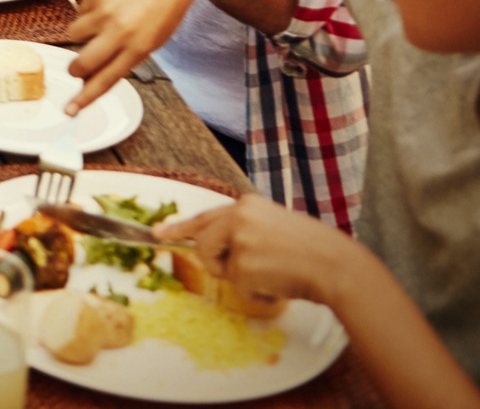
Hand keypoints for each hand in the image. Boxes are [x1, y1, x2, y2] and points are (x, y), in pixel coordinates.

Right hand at [64, 0, 210, 111]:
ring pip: (74, 35)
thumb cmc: (166, 10)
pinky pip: (80, 13)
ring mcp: (106, 12)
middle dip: (75, 69)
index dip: (85, 98)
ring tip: (99, 26)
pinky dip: (88, 14)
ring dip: (81, 36)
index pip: (106, 80)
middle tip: (77, 68)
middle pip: (83, 62)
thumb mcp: (154, 40)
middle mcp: (120, 32)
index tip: (70, 110)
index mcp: (138, 49)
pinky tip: (106, 6)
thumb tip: (96, 72)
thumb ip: (126, 57)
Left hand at [157, 194, 359, 308]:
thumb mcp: (275, 227)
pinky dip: (258, 293)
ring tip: (272, 272)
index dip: (180, 227)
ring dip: (241, 278)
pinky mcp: (244, 265)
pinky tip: (280, 283)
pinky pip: (239, 288)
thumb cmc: (314, 251)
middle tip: (244, 271)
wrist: (339, 266)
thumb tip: (219, 244)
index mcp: (247, 205)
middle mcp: (238, 216)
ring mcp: (239, 240)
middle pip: (204, 245)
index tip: (159, 232)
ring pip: (219, 268)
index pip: (205, 216)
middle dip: (217, 263)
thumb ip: (246, 230)